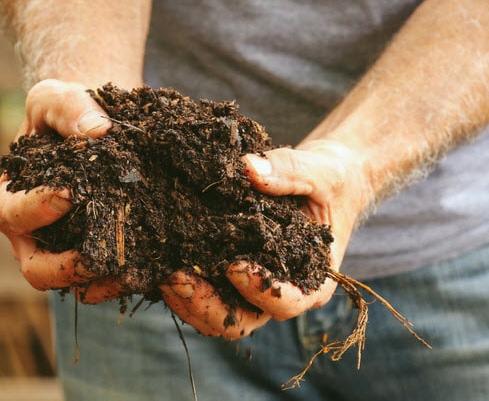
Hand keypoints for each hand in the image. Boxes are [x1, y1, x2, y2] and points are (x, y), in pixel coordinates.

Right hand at [0, 79, 124, 300]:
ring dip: (102, 283)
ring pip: (75, 285)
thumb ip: (68, 107)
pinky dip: (127, 279)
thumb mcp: (57, 97)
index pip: (11, 214)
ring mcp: (65, 252)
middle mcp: (33, 236)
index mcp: (11, 199)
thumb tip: (96, 131)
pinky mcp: (98, 257)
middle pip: (37, 270)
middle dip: (66, 268)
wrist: (97, 124)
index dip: (36, 208)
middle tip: (99, 254)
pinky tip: (153, 267)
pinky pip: (107, 281)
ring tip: (133, 271)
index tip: (70, 192)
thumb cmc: (66, 113)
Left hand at [160, 140, 369, 338]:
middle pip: (241, 322)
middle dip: (206, 305)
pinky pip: (202, 291)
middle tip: (176, 276)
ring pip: (215, 315)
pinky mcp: (226, 276)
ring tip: (161, 272)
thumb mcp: (320, 172)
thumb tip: (248, 167)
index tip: (234, 265)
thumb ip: (290, 172)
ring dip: (186, 300)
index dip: (259, 291)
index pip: (287, 303)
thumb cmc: (330, 181)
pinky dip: (181, 283)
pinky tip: (158, 260)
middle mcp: (279, 294)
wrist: (322, 180)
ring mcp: (249, 289)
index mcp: (313, 282)